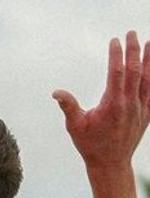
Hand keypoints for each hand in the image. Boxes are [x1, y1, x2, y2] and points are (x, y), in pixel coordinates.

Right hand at [52, 31, 149, 169]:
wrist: (111, 164)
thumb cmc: (91, 145)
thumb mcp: (75, 126)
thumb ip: (68, 106)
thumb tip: (56, 92)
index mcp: (113, 105)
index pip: (117, 73)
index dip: (116, 55)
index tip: (114, 40)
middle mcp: (130, 104)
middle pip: (135, 71)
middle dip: (134, 50)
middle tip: (132, 33)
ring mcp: (141, 109)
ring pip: (148, 79)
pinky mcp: (146, 114)